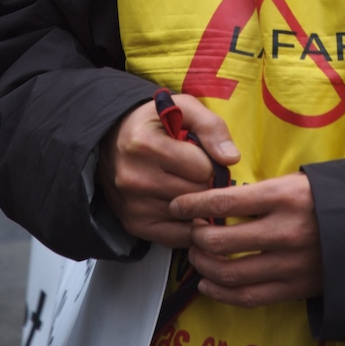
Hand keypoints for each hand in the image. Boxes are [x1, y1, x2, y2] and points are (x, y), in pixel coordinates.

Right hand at [96, 95, 239, 248]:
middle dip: (205, 183)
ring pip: (190, 216)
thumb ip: (210, 126)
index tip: (201, 154)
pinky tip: (184, 207)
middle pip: (197, 194)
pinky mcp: (134, 225)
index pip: (203, 169)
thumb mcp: (184, 107)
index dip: (210, 162)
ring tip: (187, 183)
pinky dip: (187, 225)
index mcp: (146, 145)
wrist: (113, 138)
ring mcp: (133, 205)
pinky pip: (177, 237)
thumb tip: (231, 158)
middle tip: (196, 170)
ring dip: (196, 203)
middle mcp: (135, 178)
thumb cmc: (154, 122)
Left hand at [172, 173, 322, 306]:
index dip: (193, 204)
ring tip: (197, 255)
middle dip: (196, 237)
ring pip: (229, 272)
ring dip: (203, 266)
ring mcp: (288, 264)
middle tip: (191, 231)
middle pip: (220, 241)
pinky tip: (208, 284)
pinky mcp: (293, 289)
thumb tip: (218, 198)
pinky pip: (247, 296)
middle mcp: (283, 231)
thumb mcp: (295, 182)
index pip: (224, 200)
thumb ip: (260, 192)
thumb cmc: (326, 199)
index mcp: (283, 196)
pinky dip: (220, 292)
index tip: (177, 205)